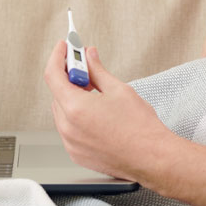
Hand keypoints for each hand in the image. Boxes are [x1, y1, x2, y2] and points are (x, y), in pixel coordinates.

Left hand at [43, 41, 176, 183]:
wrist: (152, 158)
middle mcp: (68, 128)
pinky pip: (68, 129)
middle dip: (69, 77)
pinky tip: (94, 111)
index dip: (57, 57)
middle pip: (57, 93)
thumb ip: (98, 70)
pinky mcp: (77, 154)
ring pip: (62, 111)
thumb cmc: (140, 128)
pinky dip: (75, 116)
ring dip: (72, 97)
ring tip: (94, 91)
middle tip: (85, 67)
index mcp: (75, 108)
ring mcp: (71, 143)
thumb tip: (89, 57)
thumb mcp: (118, 89)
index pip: (53, 75)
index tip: (63, 47)